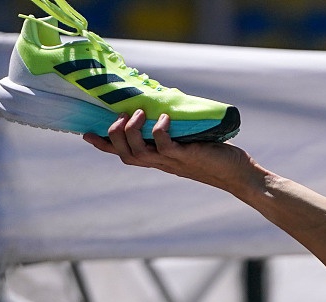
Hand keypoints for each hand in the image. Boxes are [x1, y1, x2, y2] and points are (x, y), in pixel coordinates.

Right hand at [82, 109, 263, 195]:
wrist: (239, 175)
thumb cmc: (216, 156)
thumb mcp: (188, 140)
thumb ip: (174, 129)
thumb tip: (164, 104)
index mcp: (158, 159)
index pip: (125, 155)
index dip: (104, 146)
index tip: (86, 134)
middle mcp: (161, 162)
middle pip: (125, 155)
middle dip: (114, 136)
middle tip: (119, 117)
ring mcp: (173, 161)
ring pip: (138, 152)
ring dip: (132, 131)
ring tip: (138, 113)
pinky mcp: (187, 156)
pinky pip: (165, 144)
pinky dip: (161, 130)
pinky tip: (165, 118)